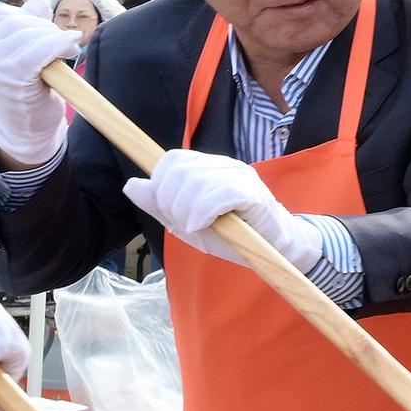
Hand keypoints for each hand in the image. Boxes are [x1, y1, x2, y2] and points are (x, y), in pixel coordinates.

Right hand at [0, 7, 80, 165]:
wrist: (26, 131)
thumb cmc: (27, 93)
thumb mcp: (24, 56)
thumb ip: (28, 29)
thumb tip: (41, 0)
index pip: (4, 15)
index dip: (33, 18)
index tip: (52, 33)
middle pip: (17, 22)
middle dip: (48, 28)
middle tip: (67, 44)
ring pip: (28, 34)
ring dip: (56, 37)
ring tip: (69, 51)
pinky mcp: (8, 78)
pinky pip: (36, 51)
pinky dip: (57, 44)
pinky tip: (71, 45)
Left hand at [122, 149, 324, 272]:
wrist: (278, 250)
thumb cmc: (235, 237)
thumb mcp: (188, 223)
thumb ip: (160, 205)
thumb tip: (132, 185)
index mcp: (210, 167)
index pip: (173, 159)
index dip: (161, 184)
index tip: (169, 211)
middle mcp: (226, 165)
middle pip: (179, 170)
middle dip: (170, 202)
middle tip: (184, 224)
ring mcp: (242, 176)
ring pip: (196, 182)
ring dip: (186, 211)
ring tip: (196, 227)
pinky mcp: (254, 193)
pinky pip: (218, 195)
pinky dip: (203, 213)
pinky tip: (203, 226)